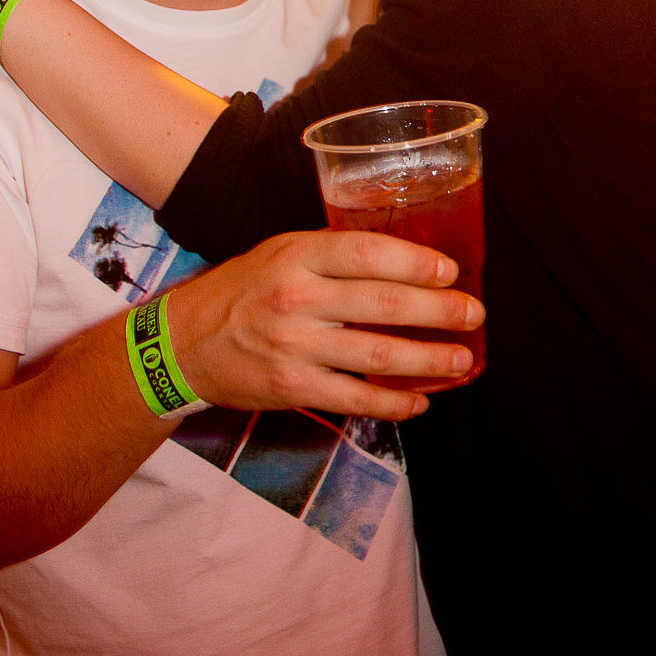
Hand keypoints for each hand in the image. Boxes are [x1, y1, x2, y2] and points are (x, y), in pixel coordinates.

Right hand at [168, 229, 483, 421]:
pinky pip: (356, 399)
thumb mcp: (279, 252)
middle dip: (440, 312)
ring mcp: (295, 345)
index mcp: (297, 255)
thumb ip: (332, 256)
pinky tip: (418, 402)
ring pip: (378, 354)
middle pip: (385, 303)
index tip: (449, 271)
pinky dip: (394, 402)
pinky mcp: (292, 387)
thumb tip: (402, 263)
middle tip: (473, 314)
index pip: (369, 252)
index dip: (417, 262)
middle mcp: (298, 297)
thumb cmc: (241, 290)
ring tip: (461, 361)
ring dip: (429, 360)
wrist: (181, 342)